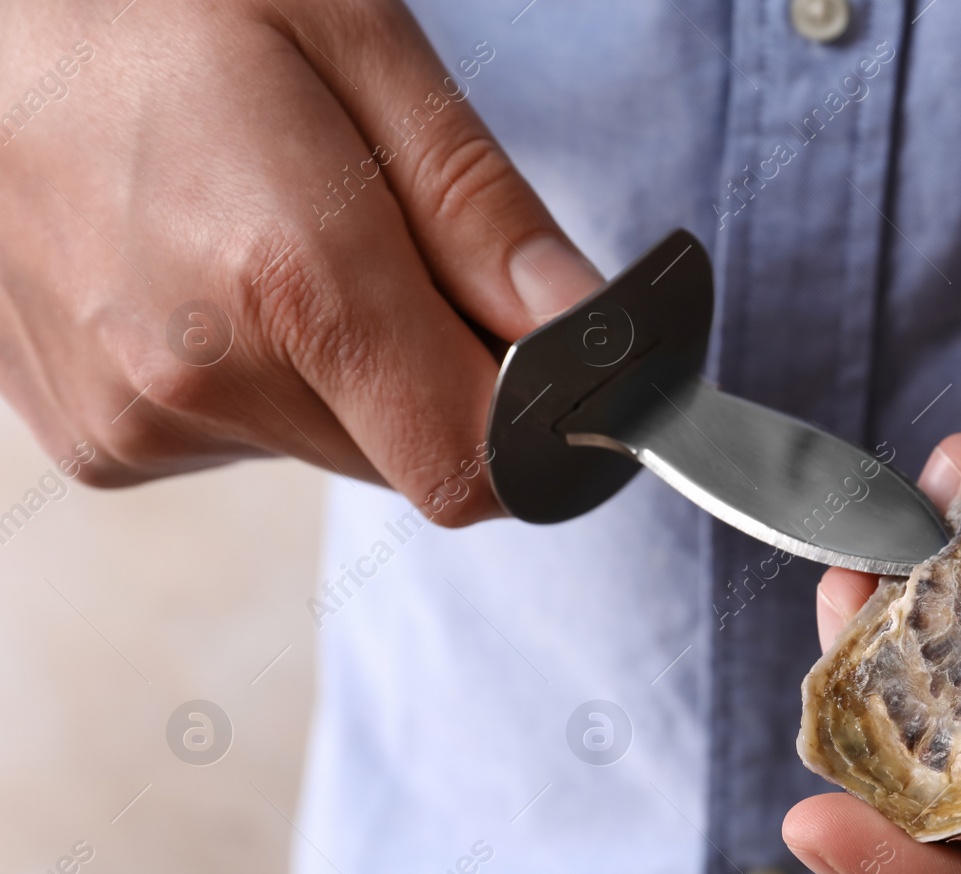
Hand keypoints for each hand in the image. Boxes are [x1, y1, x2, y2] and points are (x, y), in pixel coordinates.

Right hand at [0, 0, 600, 521]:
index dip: (539, 427)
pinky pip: (248, 439)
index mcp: (290, 280)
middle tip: (393, 244)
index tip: (551, 361)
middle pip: (412, 455)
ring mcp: (132, 420)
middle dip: (444, 373)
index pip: (474, 464)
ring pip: (335, 447)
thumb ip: (481, 210)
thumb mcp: (355, 44)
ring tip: (282, 239)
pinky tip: (213, 275)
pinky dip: (269, 378)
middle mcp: (201, 381)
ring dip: (354, 372)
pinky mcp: (93, 439)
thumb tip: (588, 326)